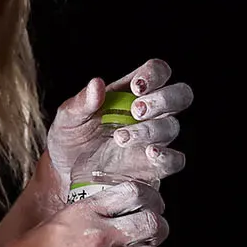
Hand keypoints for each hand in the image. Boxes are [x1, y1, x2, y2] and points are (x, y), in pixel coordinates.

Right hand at [5, 181, 168, 246]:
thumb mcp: (56, 221)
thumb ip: (84, 214)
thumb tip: (108, 209)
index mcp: (85, 211)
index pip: (133, 193)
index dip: (149, 200)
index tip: (151, 207)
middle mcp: (98, 234)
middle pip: (151, 225)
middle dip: (157, 232)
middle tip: (153, 239)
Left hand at [46, 58, 193, 190]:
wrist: (66, 174)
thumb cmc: (70, 139)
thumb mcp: (68, 118)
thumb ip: (82, 102)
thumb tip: (96, 84)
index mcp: (132, 92)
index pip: (159, 72)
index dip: (155, 74)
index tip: (137, 86)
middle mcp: (150, 113)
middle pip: (180, 95)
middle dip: (162, 99)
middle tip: (136, 109)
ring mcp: (154, 140)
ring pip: (172, 127)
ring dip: (150, 129)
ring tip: (120, 138)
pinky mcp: (154, 167)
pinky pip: (175, 160)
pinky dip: (167, 156)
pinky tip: (149, 153)